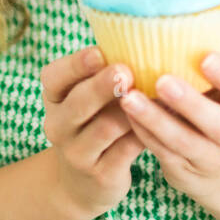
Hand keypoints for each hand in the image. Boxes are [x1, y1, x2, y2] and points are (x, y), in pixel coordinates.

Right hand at [40, 47, 144, 219]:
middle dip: (102, 86)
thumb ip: (104, 73)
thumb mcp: (87, 98)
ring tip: (156, 94)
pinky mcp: (100, 175)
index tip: (98, 53)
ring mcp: (77, 153)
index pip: (55, 77)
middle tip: (125, 72)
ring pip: (105, 128)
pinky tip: (166, 121)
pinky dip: (146, 134)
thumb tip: (146, 38)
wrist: (82, 182)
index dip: (75, 65)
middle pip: (78, 102)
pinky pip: (125, 151)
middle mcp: (58, 124)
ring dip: (132, 110)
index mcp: (54, 97)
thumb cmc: (93, 122)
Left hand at [118, 52, 219, 209]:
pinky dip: (142, 132)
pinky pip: (161, 151)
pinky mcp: (183, 170)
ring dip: (153, 119)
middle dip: (188, 102)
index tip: (205, 57)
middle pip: (215, 123)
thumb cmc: (217, 112)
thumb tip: (175, 24)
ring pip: (181, 141)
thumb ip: (206, 69)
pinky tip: (124, 113)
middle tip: (162, 81)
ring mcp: (209, 157)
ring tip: (129, 97)